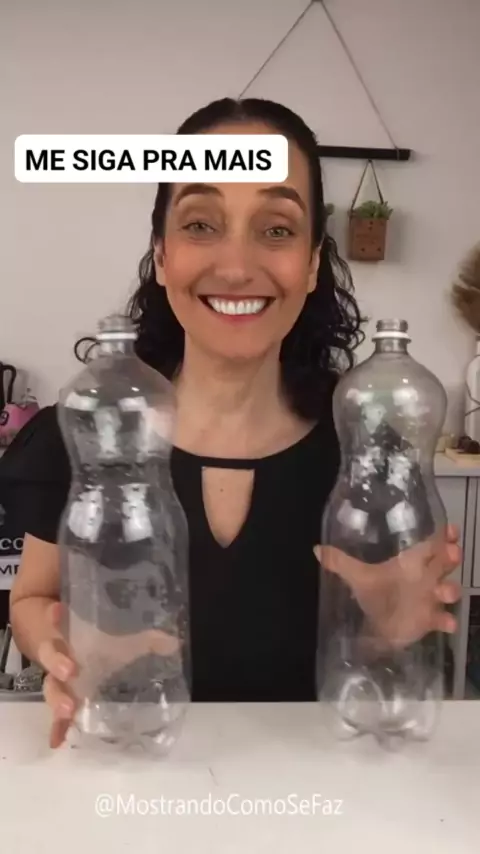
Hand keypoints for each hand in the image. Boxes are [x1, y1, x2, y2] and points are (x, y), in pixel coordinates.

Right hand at [39, 603, 182, 748]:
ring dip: (57, 698)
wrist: (79, 660)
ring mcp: (59, 682)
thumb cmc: (101, 647)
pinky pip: (56, 717)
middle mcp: (59, 658)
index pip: (60, 623)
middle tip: (70, 671)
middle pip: (49, 656)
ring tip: (69, 709)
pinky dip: (57, 728)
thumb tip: (173, 643)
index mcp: (72, 636)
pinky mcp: (64, 702)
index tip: (58, 609)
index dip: (57, 617)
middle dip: (57, 662)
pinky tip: (57, 741)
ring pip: (51, 687)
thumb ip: (145, 639)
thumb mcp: (121, 641)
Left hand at [314, 524, 461, 647]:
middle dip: (450, 557)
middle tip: (452, 553)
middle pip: (444, 563)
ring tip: (444, 592)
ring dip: (450, 589)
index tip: (450, 530)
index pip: (430, 545)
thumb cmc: (375, 594)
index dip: (443, 537)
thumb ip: (340, 563)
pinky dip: (446, 620)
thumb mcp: (358, 577)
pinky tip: (446, 622)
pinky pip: (443, 619)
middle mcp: (424, 578)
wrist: (378, 626)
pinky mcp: (431, 619)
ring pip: (449, 589)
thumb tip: (316, 548)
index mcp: (410, 563)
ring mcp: (430, 598)